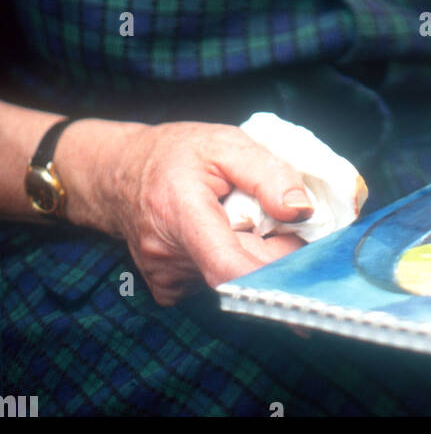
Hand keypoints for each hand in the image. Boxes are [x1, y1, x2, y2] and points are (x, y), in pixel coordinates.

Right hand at [100, 120, 315, 307]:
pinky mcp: (168, 289)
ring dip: (252, 253)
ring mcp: (165, 277)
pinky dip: (231, 261)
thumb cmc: (176, 153)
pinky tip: (219, 235)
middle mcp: (167, 253)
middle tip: (283, 218)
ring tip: (239, 218)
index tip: (307, 270)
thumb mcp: (225, 143)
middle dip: (276, 250)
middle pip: (243, 271)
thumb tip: (302, 211)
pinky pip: (216, 281)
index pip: (228, 267)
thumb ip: (267, 174)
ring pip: (233, 276)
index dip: (272, 277)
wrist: (120, 172)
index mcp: (179, 211)